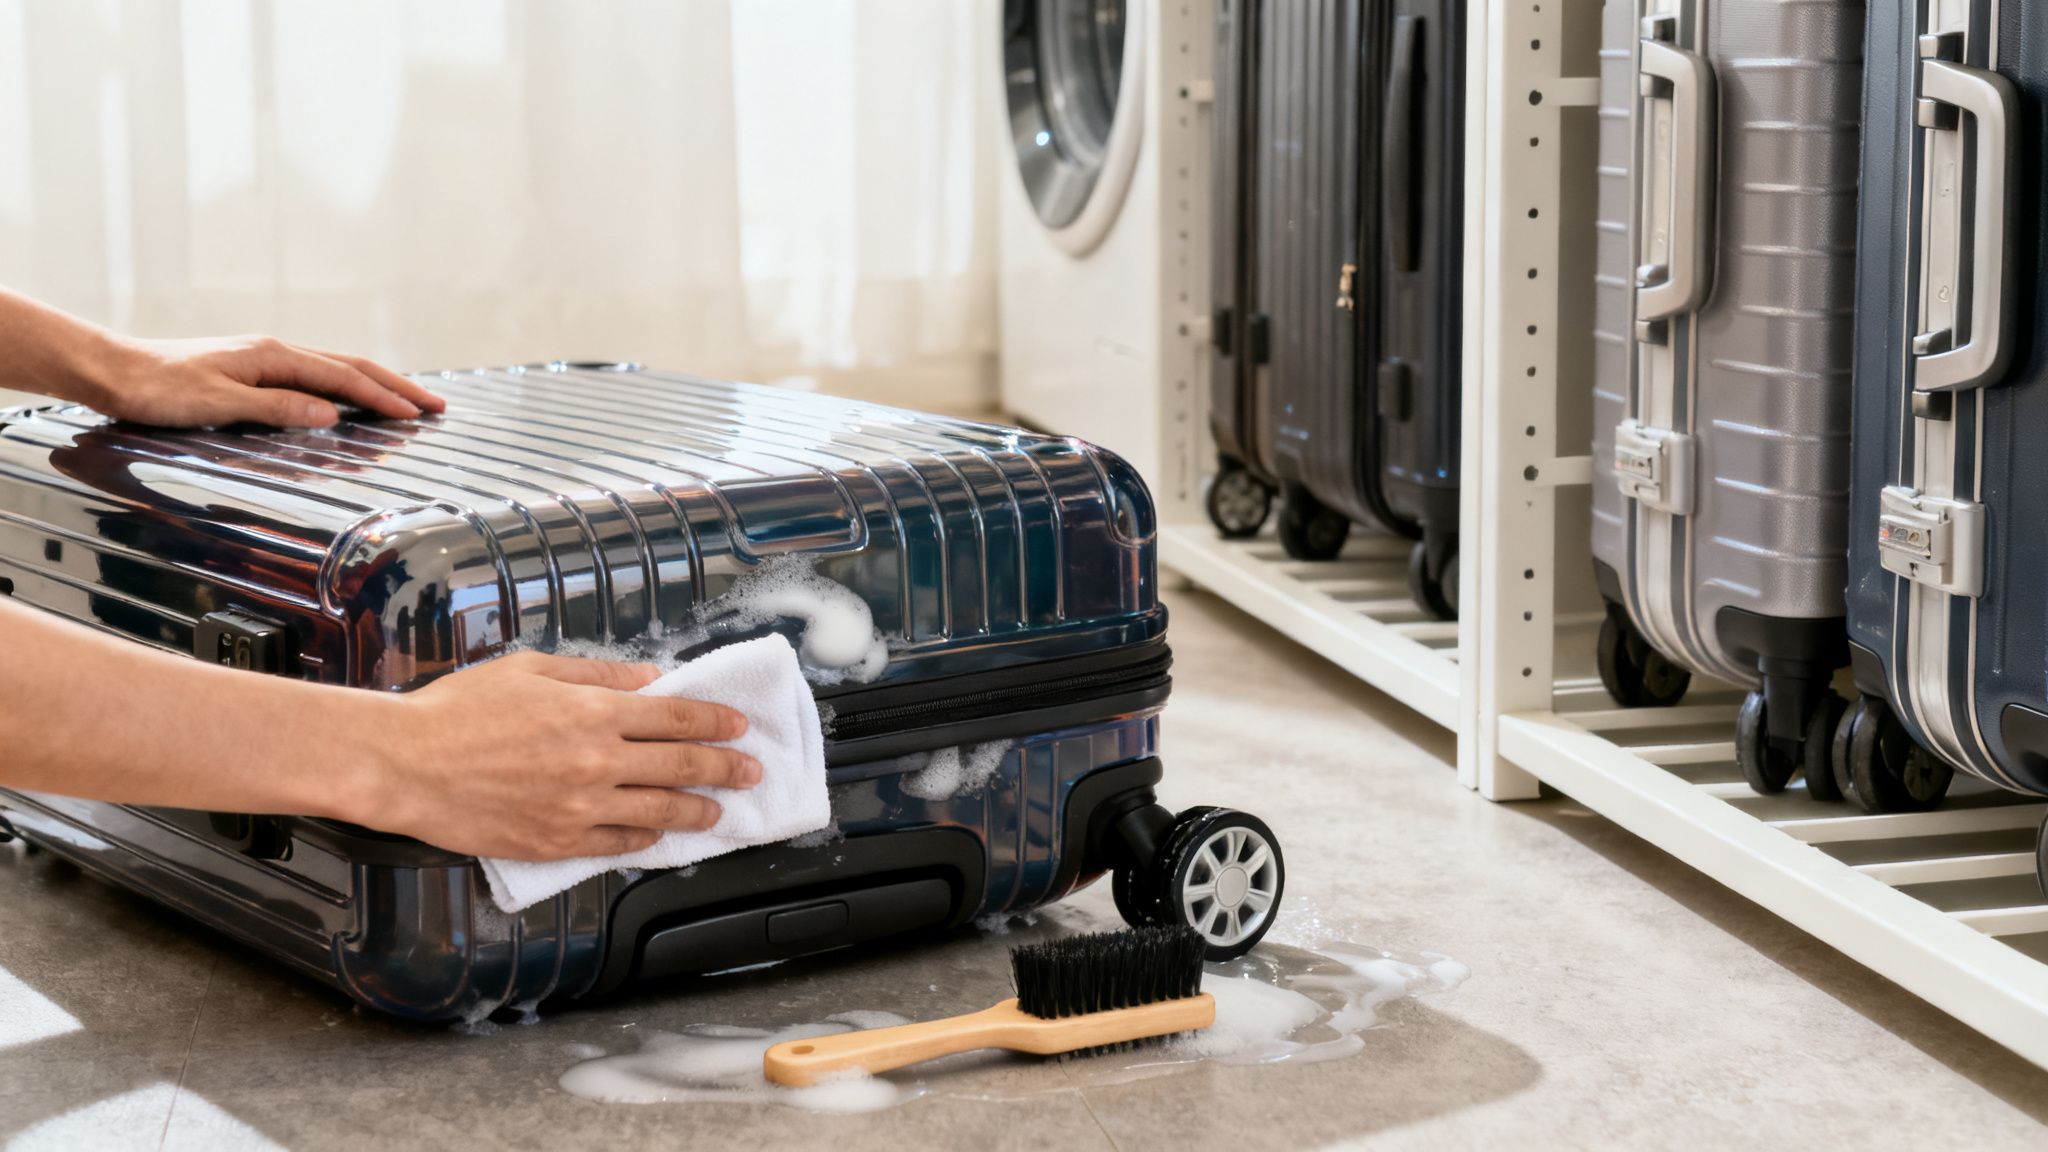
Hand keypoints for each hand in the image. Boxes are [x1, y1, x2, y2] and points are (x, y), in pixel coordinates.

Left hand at [86, 334, 444, 427]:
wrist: (112, 371)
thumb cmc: (157, 389)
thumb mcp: (217, 402)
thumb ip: (276, 407)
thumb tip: (329, 413)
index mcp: (271, 356)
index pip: (343, 377)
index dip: (384, 397)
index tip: (419, 414)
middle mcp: (273, 352)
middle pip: (350, 366)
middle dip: (396, 386)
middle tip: (435, 405)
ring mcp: (264, 359)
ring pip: (335, 369)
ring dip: (376, 385)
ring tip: (408, 401)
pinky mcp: (252, 371)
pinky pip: (315, 376)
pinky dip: (347, 386)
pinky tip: (352, 398)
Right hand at [357, 652, 760, 860]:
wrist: (405, 765)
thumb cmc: (459, 709)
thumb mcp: (531, 669)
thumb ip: (597, 674)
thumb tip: (649, 678)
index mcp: (593, 711)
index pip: (677, 716)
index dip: (716, 721)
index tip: (740, 726)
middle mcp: (596, 761)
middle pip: (682, 766)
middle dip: (725, 768)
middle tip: (750, 771)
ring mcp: (579, 807)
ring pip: (660, 813)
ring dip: (697, 813)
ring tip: (717, 813)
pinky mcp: (556, 842)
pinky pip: (617, 846)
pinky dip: (645, 840)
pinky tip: (658, 836)